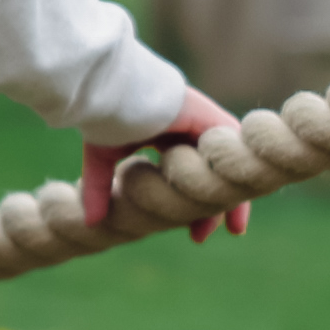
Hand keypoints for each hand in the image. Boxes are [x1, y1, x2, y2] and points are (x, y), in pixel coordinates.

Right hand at [91, 90, 254, 246]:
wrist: (117, 92)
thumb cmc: (107, 117)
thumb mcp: (101, 159)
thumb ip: (98, 189)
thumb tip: (90, 224)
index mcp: (165, 134)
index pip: (184, 175)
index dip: (187, 204)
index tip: (190, 232)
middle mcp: (188, 130)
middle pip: (208, 176)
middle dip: (209, 209)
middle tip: (200, 237)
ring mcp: (203, 125)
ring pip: (225, 169)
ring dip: (232, 199)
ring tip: (234, 230)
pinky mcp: (213, 121)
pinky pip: (234, 155)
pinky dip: (239, 179)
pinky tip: (237, 206)